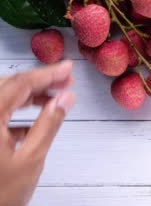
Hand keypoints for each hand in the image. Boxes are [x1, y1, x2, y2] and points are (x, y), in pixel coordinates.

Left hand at [0, 61, 75, 205]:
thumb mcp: (31, 158)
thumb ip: (49, 124)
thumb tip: (65, 98)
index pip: (21, 84)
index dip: (47, 74)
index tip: (67, 68)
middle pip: (8, 87)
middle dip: (39, 81)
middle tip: (65, 80)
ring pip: (2, 99)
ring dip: (28, 96)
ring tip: (54, 98)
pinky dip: (16, 112)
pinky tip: (34, 123)